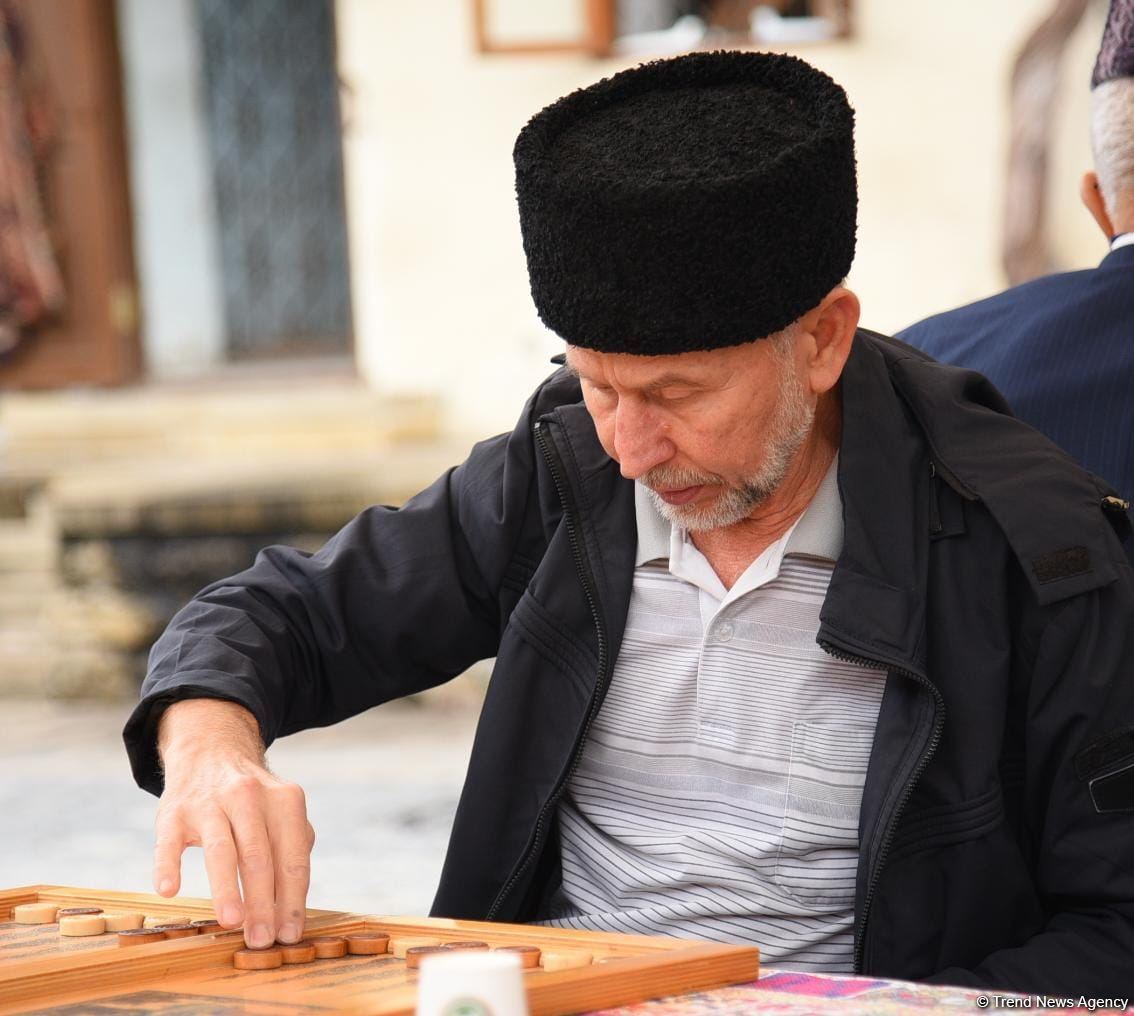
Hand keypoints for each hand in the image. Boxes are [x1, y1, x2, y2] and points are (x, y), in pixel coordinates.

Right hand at [152, 699, 315, 948]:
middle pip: (260, 857)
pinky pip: (169, 842)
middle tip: (263, 940)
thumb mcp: (283, 808)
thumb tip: (295, 900)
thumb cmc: (254, 798)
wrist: (210, 751)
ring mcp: (209, 804)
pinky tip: (170, 890)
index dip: (293, 899)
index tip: (290, 934)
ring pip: (222, 850)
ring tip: (232, 922)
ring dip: (227, 888)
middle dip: (264, 903)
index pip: (293, 857)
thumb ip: (295, 845)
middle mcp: (249, 797)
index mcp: (284, 800)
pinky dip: (168, 865)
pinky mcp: (173, 813)